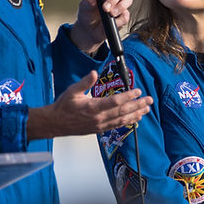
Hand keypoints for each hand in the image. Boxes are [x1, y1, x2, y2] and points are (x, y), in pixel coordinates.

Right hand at [27, 70, 152, 139]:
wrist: (55, 123)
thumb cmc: (63, 106)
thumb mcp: (72, 91)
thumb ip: (84, 82)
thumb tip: (93, 73)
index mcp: (92, 107)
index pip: (115, 102)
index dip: (128, 96)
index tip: (138, 91)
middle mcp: (98, 118)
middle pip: (123, 112)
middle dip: (138, 105)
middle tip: (149, 100)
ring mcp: (100, 125)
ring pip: (122, 120)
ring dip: (136, 114)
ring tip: (146, 109)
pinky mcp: (99, 130)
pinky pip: (117, 126)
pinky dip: (128, 122)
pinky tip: (135, 118)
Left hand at [70, 0, 132, 53]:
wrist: (89, 31)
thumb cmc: (87, 15)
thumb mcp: (84, 8)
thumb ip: (87, 2)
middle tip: (105, 8)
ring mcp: (120, 6)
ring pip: (127, 0)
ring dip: (120, 7)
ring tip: (111, 14)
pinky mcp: (123, 17)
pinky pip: (126, 15)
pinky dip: (120, 19)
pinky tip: (113, 22)